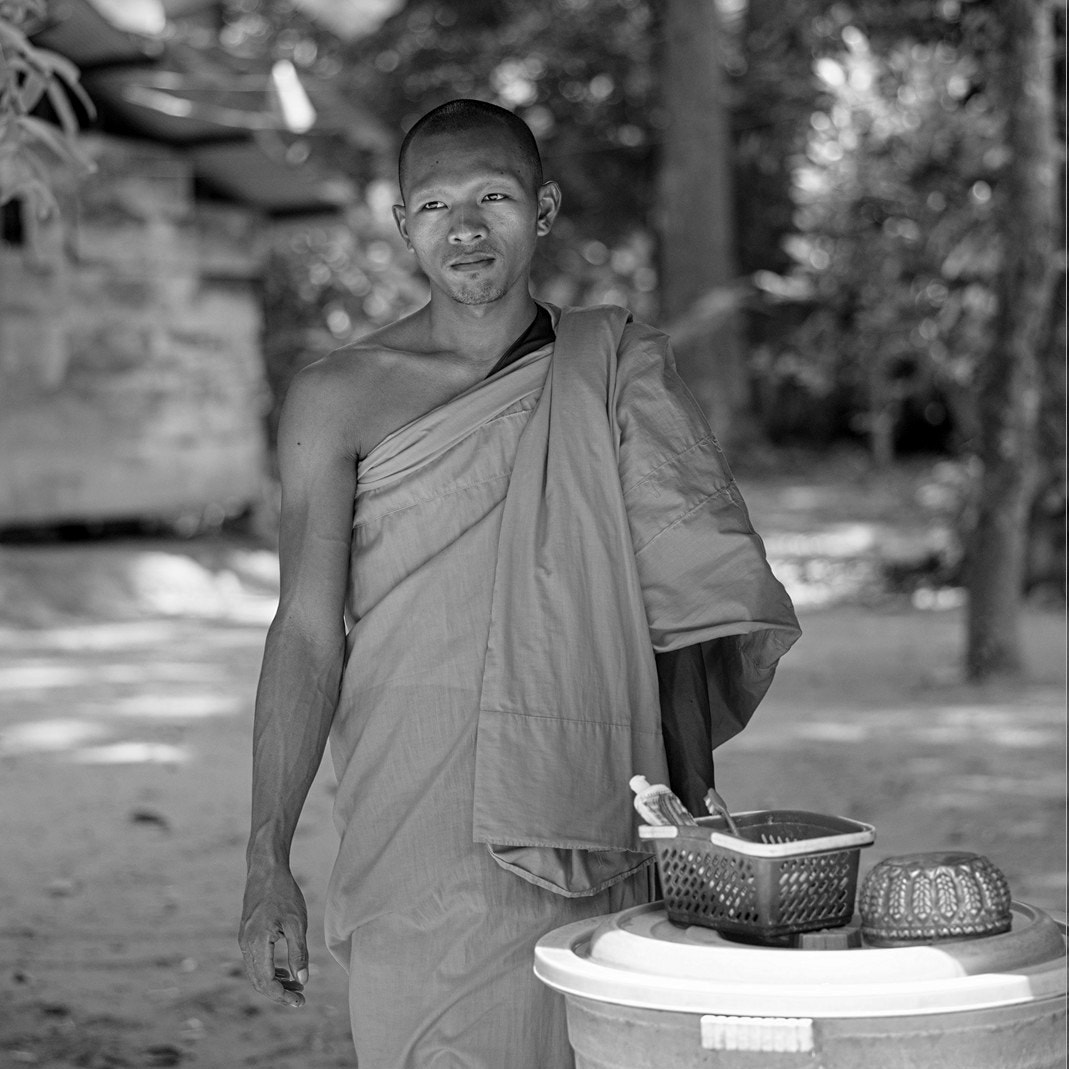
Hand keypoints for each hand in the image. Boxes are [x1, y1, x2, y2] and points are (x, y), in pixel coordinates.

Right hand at [238, 863, 309, 1007]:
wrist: (266, 869)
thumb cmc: (284, 893)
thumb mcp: (297, 923)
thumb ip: (299, 953)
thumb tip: (303, 980)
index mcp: (257, 943)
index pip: (267, 982)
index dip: (283, 996)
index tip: (301, 1000)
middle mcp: (246, 944)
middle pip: (259, 982)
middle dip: (279, 993)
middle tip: (301, 998)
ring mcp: (244, 939)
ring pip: (256, 972)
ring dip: (275, 983)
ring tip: (297, 986)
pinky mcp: (247, 934)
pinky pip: (256, 961)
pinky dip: (270, 970)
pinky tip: (286, 971)